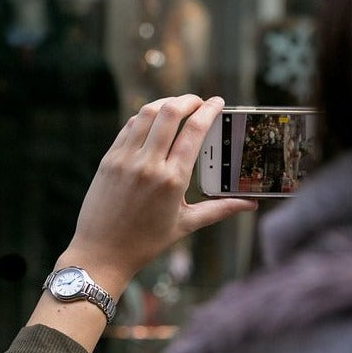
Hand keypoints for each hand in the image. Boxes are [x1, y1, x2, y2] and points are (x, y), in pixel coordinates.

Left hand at [57, 94, 256, 297]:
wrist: (101, 253)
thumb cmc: (146, 242)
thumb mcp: (185, 225)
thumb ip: (220, 210)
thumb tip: (250, 205)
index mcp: (172, 180)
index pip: (195, 132)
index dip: (209, 110)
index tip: (218, 102)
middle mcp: (148, 164)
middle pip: (171, 112)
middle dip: (189, 100)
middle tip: (199, 102)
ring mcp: (125, 159)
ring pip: (147, 113)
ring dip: (166, 103)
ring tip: (178, 106)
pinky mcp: (108, 159)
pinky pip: (129, 127)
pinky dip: (144, 117)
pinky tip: (153, 120)